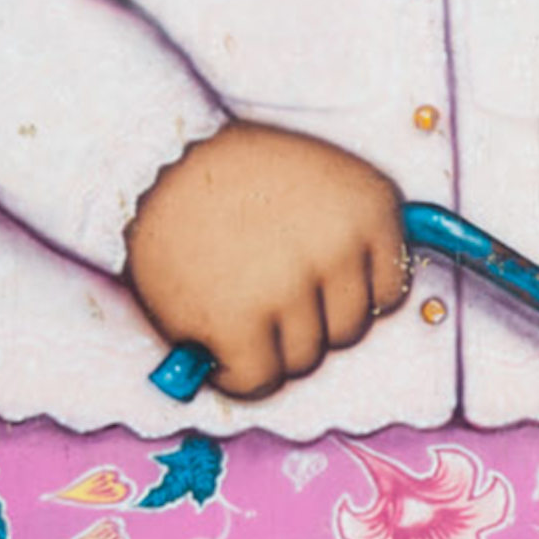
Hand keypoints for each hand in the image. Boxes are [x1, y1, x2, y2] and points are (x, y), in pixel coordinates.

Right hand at [123, 123, 407, 399]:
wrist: (151, 159)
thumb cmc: (233, 175)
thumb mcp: (319, 182)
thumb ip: (352, 236)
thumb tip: (372, 301)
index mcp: (371, 208)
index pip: (387, 291)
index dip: (342, 294)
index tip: (310, 284)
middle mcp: (340, 248)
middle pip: (348, 329)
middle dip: (308, 320)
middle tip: (262, 292)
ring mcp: (290, 288)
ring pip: (305, 358)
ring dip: (270, 345)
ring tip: (232, 303)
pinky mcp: (238, 323)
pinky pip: (258, 380)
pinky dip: (237, 374)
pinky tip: (215, 344)